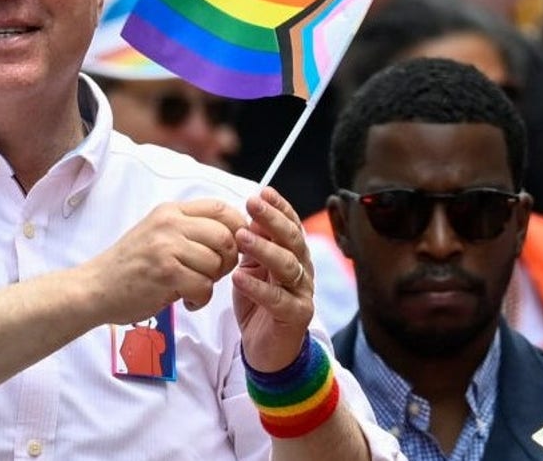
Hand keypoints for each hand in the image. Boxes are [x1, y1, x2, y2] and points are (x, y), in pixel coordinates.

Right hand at [81, 199, 245, 325]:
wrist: (95, 287)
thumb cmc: (130, 266)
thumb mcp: (158, 233)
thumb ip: (190, 229)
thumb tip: (235, 234)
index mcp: (170, 211)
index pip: (222, 209)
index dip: (238, 230)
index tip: (232, 249)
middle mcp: (169, 223)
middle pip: (226, 237)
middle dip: (228, 261)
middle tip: (212, 274)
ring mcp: (166, 247)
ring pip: (217, 264)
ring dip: (211, 283)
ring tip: (192, 288)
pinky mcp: (165, 273)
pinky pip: (205, 286)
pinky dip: (200, 299)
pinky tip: (185, 300)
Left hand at [231, 187, 314, 372]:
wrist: (268, 351)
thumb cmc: (259, 304)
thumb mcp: (253, 268)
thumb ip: (253, 245)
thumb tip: (248, 213)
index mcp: (294, 256)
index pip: (291, 225)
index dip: (280, 208)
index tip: (262, 191)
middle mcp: (303, 271)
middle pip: (292, 240)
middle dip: (272, 220)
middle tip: (251, 204)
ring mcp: (302, 294)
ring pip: (288, 266)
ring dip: (264, 249)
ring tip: (241, 237)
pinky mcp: (295, 317)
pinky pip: (278, 299)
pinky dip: (258, 287)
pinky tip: (239, 276)